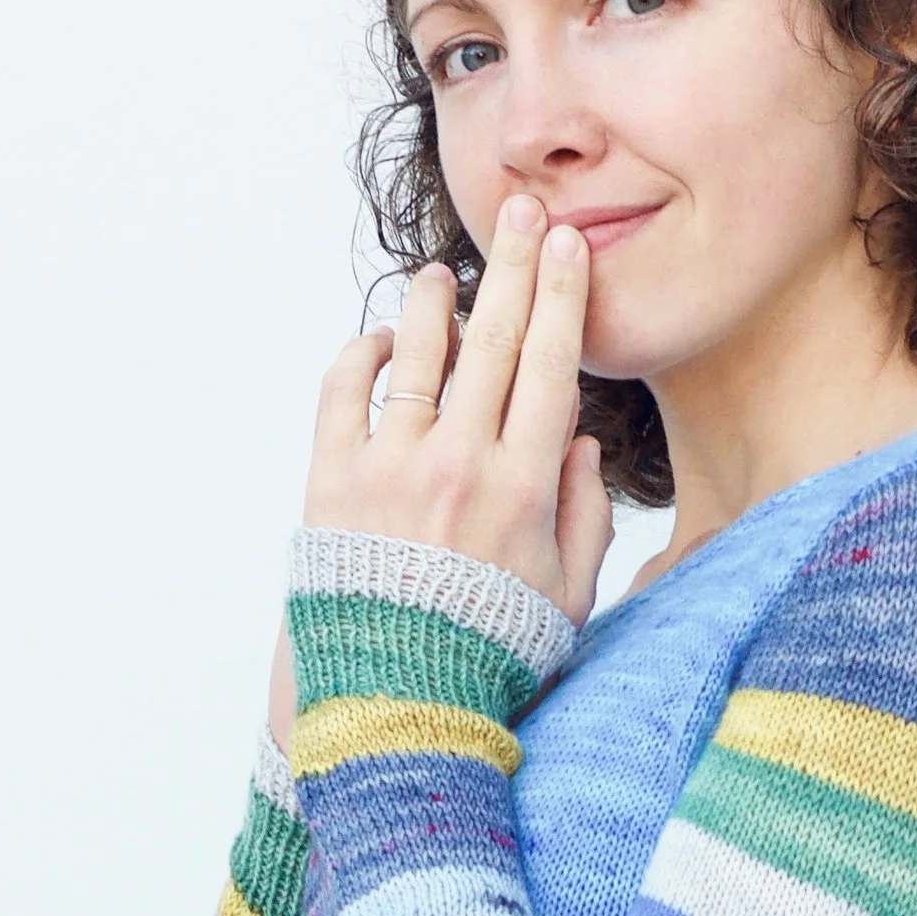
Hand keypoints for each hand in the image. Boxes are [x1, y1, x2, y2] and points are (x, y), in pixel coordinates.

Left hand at [301, 192, 616, 626]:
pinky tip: (384, 341)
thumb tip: (578, 437)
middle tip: (524, 212)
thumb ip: (584, 516)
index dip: (561, 298)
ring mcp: (391, 467)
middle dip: (514, 266)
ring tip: (444, 272)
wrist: (393, 702)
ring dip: (435, 302)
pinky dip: (364, 354)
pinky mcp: (332, 480)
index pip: (551, 367)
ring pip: (419, 354)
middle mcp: (460, 464)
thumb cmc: (487, 654)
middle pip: (494, 340)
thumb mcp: (566, 598)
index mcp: (525, 489)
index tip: (568, 246)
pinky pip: (345, 391)